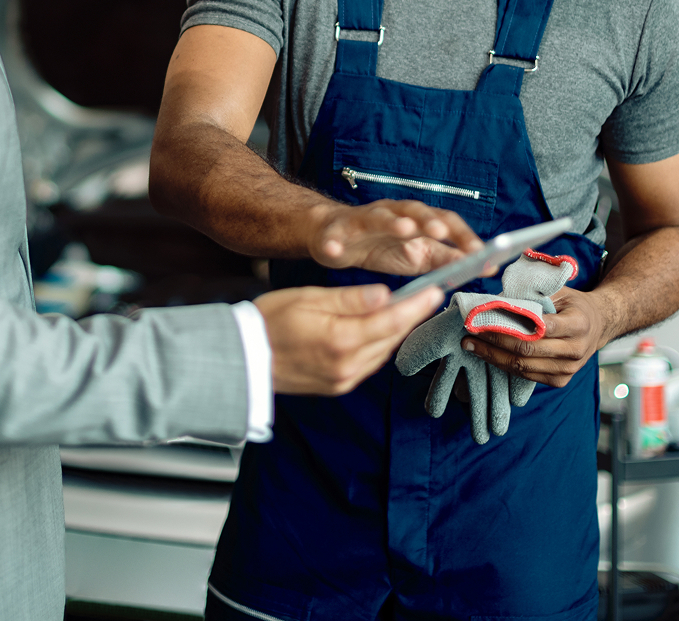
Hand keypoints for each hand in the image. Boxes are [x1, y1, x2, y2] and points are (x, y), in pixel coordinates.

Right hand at [257, 283, 444, 395]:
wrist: (243, 358)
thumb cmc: (268, 322)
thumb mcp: (308, 298)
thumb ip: (349, 299)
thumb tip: (384, 295)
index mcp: (340, 339)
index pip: (391, 321)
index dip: (417, 306)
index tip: (435, 292)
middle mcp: (347, 365)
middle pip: (391, 338)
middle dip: (408, 317)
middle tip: (422, 297)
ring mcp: (343, 379)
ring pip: (382, 352)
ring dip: (393, 331)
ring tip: (400, 310)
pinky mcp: (338, 386)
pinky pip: (369, 363)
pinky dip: (376, 345)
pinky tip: (373, 330)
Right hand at [307, 200, 483, 275]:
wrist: (336, 237)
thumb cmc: (380, 246)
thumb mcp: (417, 256)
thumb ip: (446, 259)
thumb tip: (483, 266)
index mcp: (416, 220)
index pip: (445, 221)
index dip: (462, 235)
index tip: (481, 253)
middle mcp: (392, 213)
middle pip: (413, 211)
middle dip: (428, 221)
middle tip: (442, 233)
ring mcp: (363, 220)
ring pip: (377, 216)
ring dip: (391, 221)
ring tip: (403, 229)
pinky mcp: (335, 231)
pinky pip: (334, 235)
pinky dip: (333, 242)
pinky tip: (334, 250)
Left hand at [462, 287, 611, 387]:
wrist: (598, 325)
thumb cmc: (572, 304)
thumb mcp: (559, 291)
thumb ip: (533, 295)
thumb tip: (496, 300)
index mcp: (578, 323)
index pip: (543, 327)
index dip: (511, 325)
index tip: (485, 319)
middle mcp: (576, 349)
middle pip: (528, 349)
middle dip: (495, 342)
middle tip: (470, 334)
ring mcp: (569, 368)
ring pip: (524, 366)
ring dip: (494, 357)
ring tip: (471, 346)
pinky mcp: (560, 380)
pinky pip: (527, 376)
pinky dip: (505, 365)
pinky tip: (488, 355)